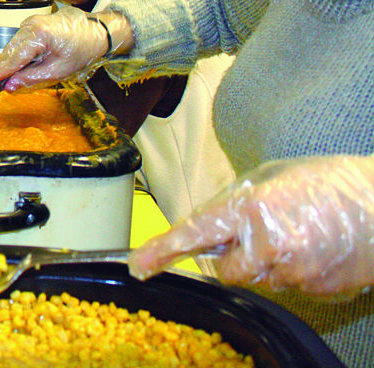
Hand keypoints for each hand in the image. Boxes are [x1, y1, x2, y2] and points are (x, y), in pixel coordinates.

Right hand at [0, 7, 126, 90]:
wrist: (98, 31)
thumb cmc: (83, 49)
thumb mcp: (60, 69)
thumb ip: (32, 77)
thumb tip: (10, 85)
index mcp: (39, 35)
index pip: (13, 58)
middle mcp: (31, 25)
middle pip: (9, 51)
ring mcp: (31, 23)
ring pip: (13, 47)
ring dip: (5, 63)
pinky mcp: (33, 25)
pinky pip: (19, 43)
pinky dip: (14, 56)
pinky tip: (6, 67)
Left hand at [129, 155, 373, 297]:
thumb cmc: (332, 184)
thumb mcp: (273, 179)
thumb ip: (235, 204)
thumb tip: (208, 227)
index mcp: (252, 208)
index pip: (194, 232)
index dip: (162, 250)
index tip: (137, 265)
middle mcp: (268, 244)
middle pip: (225, 268)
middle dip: (232, 255)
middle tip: (258, 230)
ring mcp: (294, 271)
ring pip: (257, 279)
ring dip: (264, 262)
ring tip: (296, 232)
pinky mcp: (316, 289)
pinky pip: (287, 285)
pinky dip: (292, 270)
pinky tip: (313, 247)